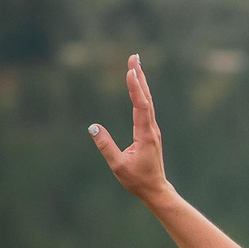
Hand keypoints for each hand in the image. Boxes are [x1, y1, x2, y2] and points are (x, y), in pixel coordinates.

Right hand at [88, 55, 169, 200]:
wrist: (156, 189)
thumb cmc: (137, 180)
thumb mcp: (118, 165)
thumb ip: (106, 146)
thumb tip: (93, 127)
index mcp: (145, 135)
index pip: (141, 107)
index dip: (136, 89)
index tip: (131, 72)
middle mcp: (151, 129)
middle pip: (146, 98)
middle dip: (139, 77)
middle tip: (134, 57)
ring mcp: (152, 129)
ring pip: (147, 101)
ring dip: (141, 82)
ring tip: (135, 64)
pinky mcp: (150, 131)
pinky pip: (146, 107)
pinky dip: (141, 93)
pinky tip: (139, 85)